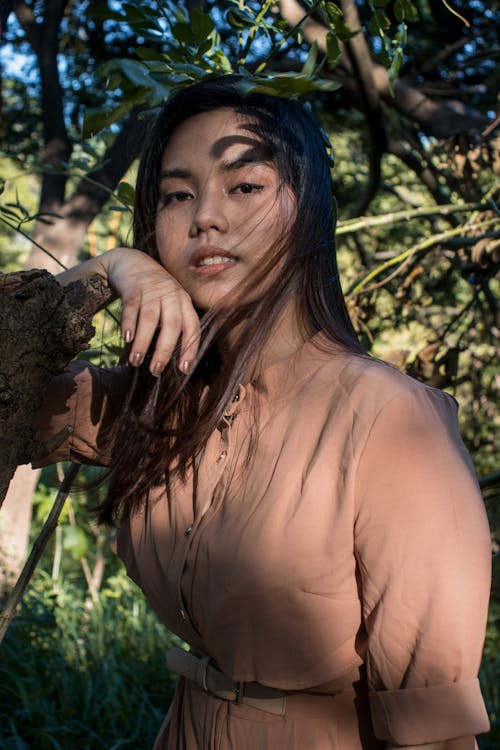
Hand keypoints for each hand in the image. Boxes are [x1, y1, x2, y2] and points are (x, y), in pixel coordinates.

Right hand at [102, 247, 199, 375]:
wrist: (132, 261)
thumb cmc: (155, 291)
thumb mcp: (171, 302)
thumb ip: (176, 324)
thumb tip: (176, 360)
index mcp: (184, 301)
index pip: (192, 327)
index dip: (190, 348)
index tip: (184, 369)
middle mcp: (171, 295)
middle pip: (172, 325)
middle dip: (164, 351)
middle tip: (156, 371)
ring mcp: (152, 291)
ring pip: (150, 319)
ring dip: (143, 342)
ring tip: (135, 361)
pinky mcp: (132, 288)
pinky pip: (131, 309)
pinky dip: (129, 324)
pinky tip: (126, 339)